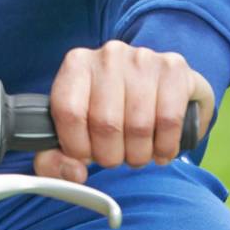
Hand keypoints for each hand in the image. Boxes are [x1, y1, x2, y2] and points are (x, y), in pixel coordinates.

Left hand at [34, 40, 215, 184]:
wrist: (160, 86)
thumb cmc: (113, 109)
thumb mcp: (76, 130)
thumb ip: (55, 158)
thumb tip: (75, 174)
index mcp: (77, 64)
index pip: (68, 112)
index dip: (78, 146)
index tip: (87, 155)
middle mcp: (109, 56)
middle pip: (105, 123)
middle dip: (111, 156)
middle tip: (117, 156)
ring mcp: (143, 59)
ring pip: (138, 126)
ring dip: (139, 154)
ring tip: (138, 152)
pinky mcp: (174, 69)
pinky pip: (168, 121)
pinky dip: (164, 146)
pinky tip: (161, 148)